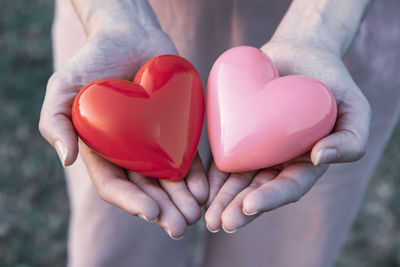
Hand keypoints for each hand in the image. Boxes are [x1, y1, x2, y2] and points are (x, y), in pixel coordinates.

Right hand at [39, 26, 207, 238]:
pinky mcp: (175, 130)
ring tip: (197, 213)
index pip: (115, 185)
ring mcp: (153, 143)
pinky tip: (204, 188)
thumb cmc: (92, 60)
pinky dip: (195, 175)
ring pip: (168, 179)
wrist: (128, 35)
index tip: (151, 212)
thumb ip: (55, 122)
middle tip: (181, 225)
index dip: (131, 201)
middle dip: (163, 210)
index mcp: (101, 152)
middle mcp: (129, 153)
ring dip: (182, 200)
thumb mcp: (62, 88)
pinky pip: (186, 157)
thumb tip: (66, 158)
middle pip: (146, 190)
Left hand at [205, 39, 370, 232]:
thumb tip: (320, 158)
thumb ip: (351, 138)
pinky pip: (223, 154)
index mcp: (304, 162)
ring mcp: (256, 148)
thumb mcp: (354, 108)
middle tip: (218, 224)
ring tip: (207, 215)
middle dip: (238, 208)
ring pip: (237, 178)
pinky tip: (200, 186)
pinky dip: (211, 172)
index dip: (270, 198)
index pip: (288, 186)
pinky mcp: (237, 131)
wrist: (300, 53)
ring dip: (221, 198)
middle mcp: (278, 160)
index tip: (249, 206)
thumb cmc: (331, 81)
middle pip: (257, 189)